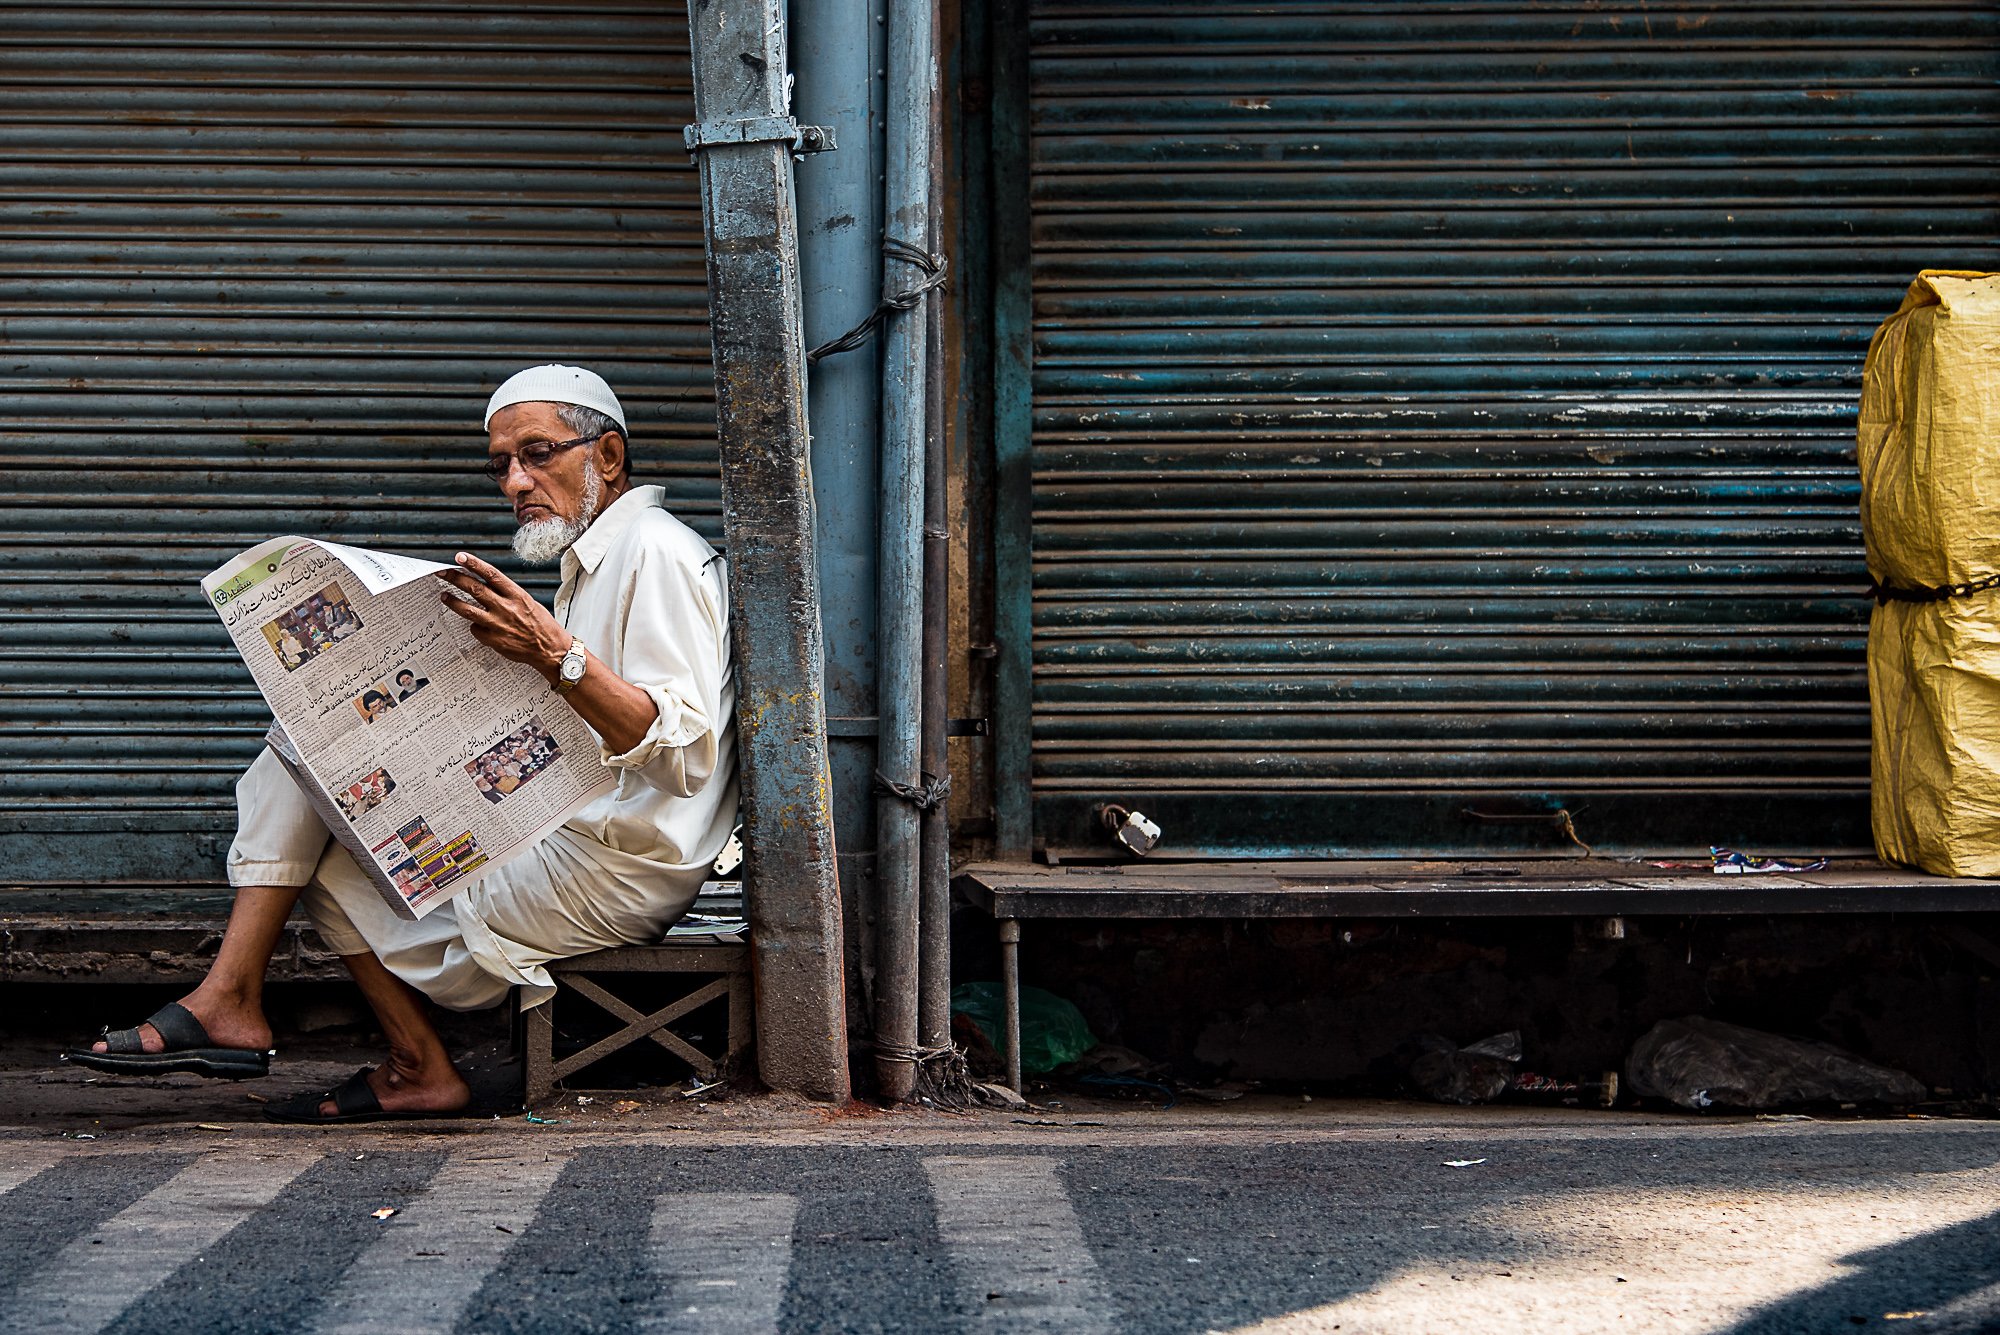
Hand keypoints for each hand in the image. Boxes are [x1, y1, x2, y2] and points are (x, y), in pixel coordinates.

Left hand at [436, 553, 569, 681]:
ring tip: (444, 596)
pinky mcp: (493, 640)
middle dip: (455, 578)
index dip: (474, 564)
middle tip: (442, 573)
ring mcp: (498, 624)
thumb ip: (506, 594)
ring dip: (453, 601)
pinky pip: (475, 629)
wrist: (550, 649)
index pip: (491, 574)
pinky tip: (478, 626)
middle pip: (474, 589)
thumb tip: (485, 584)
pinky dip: (474, 626)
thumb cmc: (541, 624)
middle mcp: (506, 607)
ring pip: (467, 610)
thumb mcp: (527, 602)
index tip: (460, 557)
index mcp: (516, 595)